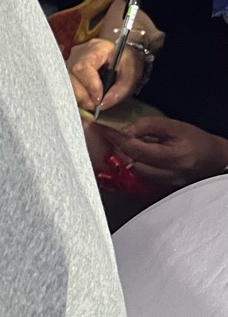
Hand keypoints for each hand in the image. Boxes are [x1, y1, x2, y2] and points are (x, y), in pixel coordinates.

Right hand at [67, 38, 141, 111]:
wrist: (122, 55)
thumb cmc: (126, 61)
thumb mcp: (131, 73)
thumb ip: (120, 89)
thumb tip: (103, 104)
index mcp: (96, 48)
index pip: (83, 67)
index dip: (89, 85)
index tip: (98, 99)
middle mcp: (78, 53)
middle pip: (70, 76)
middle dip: (82, 95)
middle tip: (95, 105)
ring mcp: (70, 61)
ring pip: (65, 82)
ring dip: (78, 97)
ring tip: (92, 103)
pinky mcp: (67, 70)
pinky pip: (66, 85)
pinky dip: (76, 96)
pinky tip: (86, 99)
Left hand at [106, 117, 227, 191]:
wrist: (215, 160)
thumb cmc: (195, 140)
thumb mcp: (175, 127)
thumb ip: (149, 127)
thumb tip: (124, 131)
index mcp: (175, 156)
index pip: (138, 149)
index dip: (118, 139)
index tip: (102, 129)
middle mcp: (170, 173)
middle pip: (133, 163)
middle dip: (119, 149)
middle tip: (111, 136)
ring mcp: (166, 184)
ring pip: (135, 172)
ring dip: (125, 158)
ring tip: (123, 145)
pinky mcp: (163, 189)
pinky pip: (141, 178)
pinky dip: (134, 166)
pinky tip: (133, 157)